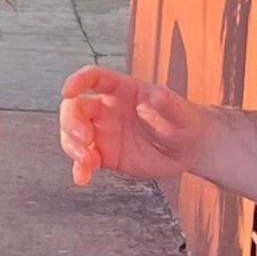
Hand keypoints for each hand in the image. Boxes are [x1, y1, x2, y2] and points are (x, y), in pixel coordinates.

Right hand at [59, 66, 206, 185]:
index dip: (77, 81)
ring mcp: (101, 132)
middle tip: (83, 138)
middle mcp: (105, 109)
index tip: (67, 91)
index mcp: (120, 90)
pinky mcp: (103, 154)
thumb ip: (167, 102)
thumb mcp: (179, 110)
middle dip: (71, 122)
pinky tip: (82, 177)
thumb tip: (158, 94)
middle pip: (74, 108)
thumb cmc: (183, 121)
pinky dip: (79, 169)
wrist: (188, 149)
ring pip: (72, 134)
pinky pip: (83, 160)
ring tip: (86, 161)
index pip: (92, 78)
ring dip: (72, 147)